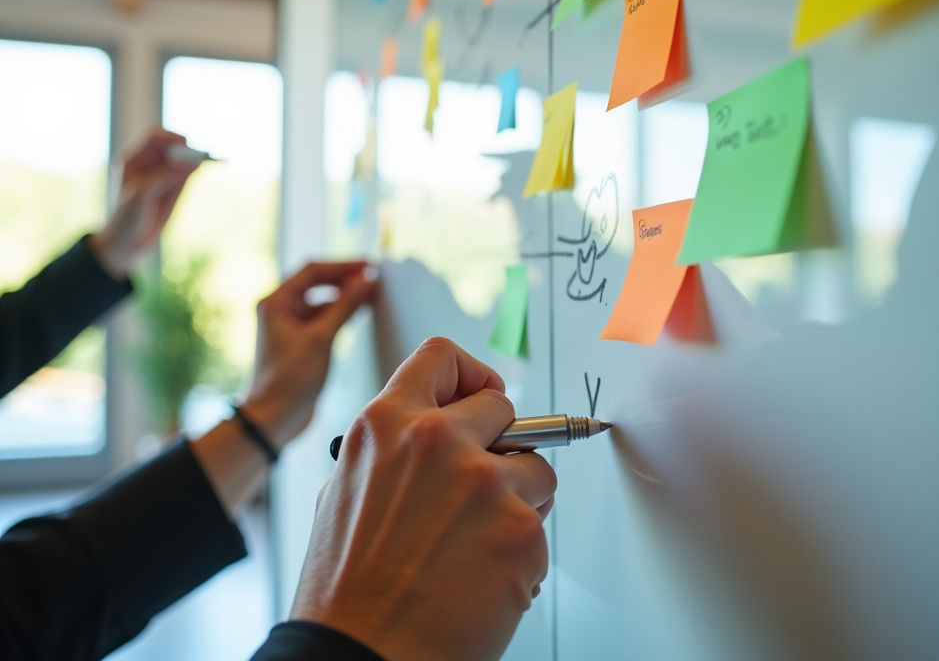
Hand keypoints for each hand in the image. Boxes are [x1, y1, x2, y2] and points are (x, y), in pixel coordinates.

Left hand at [88, 127, 196, 277]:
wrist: (128, 242)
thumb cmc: (127, 216)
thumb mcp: (143, 194)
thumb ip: (165, 175)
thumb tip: (190, 162)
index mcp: (134, 160)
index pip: (155, 137)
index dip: (171, 137)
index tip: (185, 144)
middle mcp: (149, 164)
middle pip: (172, 146)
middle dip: (186, 148)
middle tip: (201, 156)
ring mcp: (163, 176)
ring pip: (182, 159)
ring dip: (194, 158)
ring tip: (207, 159)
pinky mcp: (174, 188)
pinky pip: (187, 173)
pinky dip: (196, 169)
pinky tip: (202, 166)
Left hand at [242, 262, 377, 450]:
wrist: (275, 417)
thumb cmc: (287, 381)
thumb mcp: (321, 338)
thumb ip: (345, 306)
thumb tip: (365, 282)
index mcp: (276, 303)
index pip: (312, 271)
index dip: (343, 266)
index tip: (368, 266)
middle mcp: (280, 310)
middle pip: (317, 282)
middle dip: (345, 279)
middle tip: (372, 278)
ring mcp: (290, 326)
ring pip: (322, 300)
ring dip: (345, 296)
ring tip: (370, 295)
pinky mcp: (301, 341)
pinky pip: (324, 318)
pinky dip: (341, 313)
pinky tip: (358, 314)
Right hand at [290, 338, 556, 660]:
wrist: (361, 656)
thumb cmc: (349, 590)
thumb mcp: (348, 491)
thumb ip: (396, 448)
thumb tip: (439, 433)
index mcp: (386, 424)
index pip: (443, 358)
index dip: (470, 375)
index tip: (482, 395)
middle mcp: (436, 441)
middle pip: (504, 407)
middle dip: (500, 444)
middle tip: (482, 483)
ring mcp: (484, 483)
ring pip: (535, 468)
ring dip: (518, 500)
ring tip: (475, 544)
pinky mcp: (521, 529)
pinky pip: (540, 524)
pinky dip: (521, 550)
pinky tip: (482, 576)